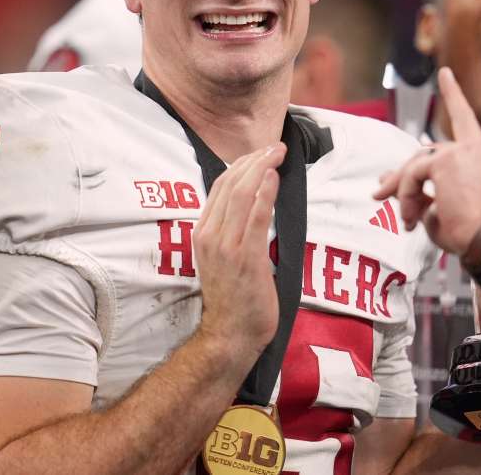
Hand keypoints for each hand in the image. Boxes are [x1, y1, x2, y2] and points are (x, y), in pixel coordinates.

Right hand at [193, 143, 286, 356]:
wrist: (230, 333)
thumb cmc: (233, 297)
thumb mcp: (222, 257)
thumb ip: (230, 231)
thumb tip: (250, 204)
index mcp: (202, 232)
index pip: (218, 187)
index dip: (241, 164)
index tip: (260, 152)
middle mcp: (209, 235)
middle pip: (229, 184)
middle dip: (254, 159)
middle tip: (275, 146)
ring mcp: (226, 246)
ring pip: (240, 194)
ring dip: (261, 168)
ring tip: (278, 153)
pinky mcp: (245, 258)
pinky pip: (255, 217)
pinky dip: (265, 193)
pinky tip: (274, 177)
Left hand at [374, 67, 480, 254]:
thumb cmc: (470, 231)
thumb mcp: (441, 206)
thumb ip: (420, 189)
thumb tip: (386, 182)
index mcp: (479, 156)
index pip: (463, 119)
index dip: (453, 94)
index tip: (445, 75)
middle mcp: (472, 149)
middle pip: (424, 153)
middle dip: (401, 176)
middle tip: (380, 195)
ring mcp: (458, 153)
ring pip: (414, 165)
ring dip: (403, 192)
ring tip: (406, 218)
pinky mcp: (444, 162)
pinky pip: (412, 175)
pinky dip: (407, 196)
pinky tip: (413, 216)